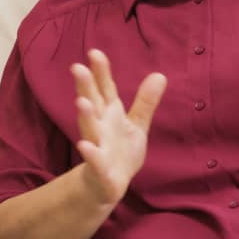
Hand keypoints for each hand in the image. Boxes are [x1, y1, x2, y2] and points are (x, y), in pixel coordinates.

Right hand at [71, 49, 165, 208]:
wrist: (108, 186)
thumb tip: (160, 74)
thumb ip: (145, 102)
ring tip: (81, 101)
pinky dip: (91, 154)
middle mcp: (100, 127)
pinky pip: (95, 161)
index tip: (95, 52)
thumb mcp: (136, 125)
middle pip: (92, 104)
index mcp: (109, 114)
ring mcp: (98, 147)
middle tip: (77, 68)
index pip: (105, 89)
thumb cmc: (121, 152)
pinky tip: (85, 146)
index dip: (101, 72)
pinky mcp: (100, 170)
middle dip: (85, 87)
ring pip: (89, 129)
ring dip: (85, 116)